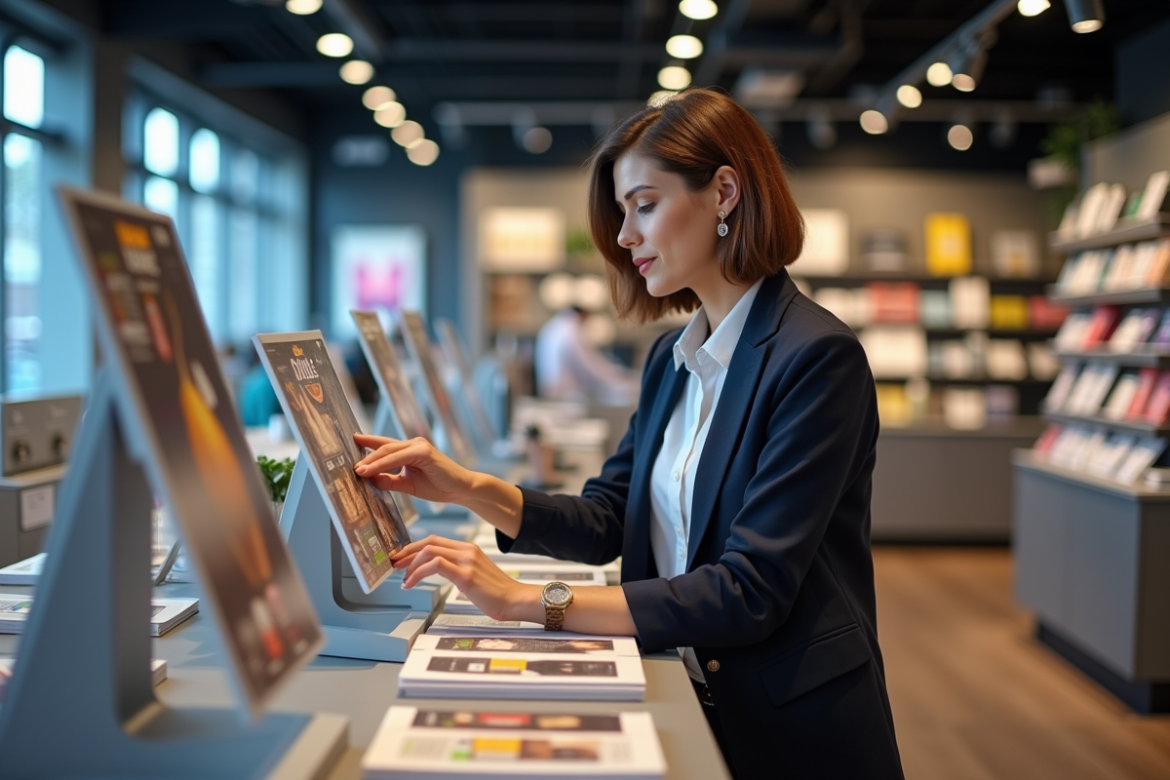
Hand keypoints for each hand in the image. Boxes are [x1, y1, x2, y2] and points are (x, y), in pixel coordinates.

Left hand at [353, 434, 471, 504]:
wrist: (460, 489)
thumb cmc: (438, 486)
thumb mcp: (408, 485)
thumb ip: (389, 481)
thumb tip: (369, 479)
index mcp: (410, 451)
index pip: (384, 445)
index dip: (367, 442)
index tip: (351, 440)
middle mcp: (413, 444)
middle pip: (383, 447)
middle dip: (365, 457)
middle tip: (350, 466)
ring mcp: (419, 446)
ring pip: (388, 451)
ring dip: (371, 461)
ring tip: (357, 470)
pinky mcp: (424, 452)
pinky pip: (398, 457)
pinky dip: (383, 463)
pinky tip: (371, 470)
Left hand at [391, 535, 541, 621]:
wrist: (516, 600)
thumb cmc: (497, 593)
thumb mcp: (475, 575)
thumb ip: (458, 569)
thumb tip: (438, 572)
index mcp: (468, 549)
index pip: (434, 540)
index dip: (413, 548)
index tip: (401, 559)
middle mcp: (466, 550)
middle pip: (428, 542)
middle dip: (407, 553)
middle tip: (394, 565)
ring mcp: (467, 561)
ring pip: (429, 551)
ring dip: (410, 565)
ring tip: (404, 580)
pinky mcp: (466, 575)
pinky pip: (435, 566)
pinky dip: (418, 574)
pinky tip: (412, 584)